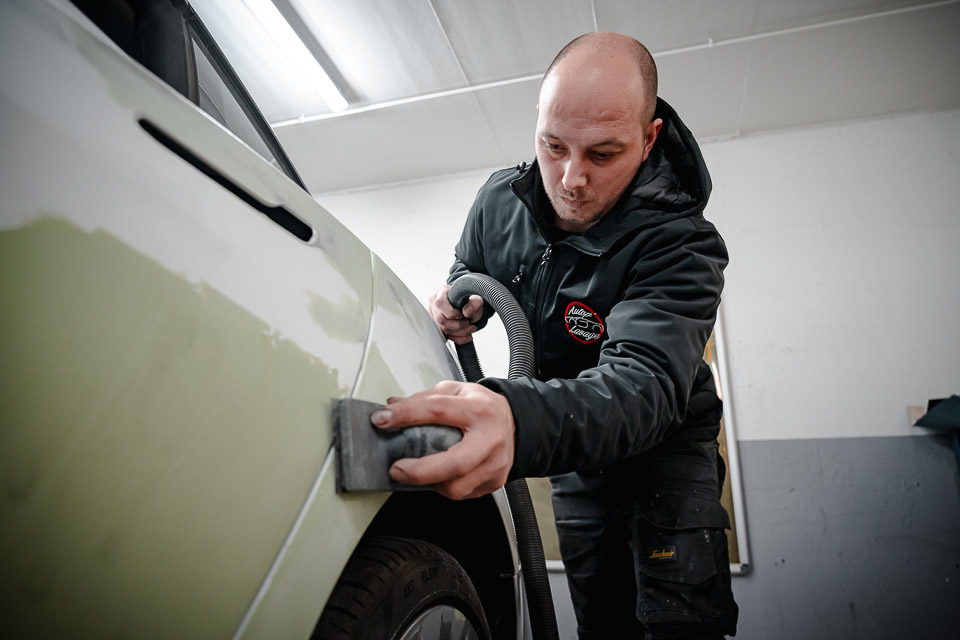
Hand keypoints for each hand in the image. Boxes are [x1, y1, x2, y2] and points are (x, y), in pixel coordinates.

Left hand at [370, 381, 514, 499]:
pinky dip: (446, 487)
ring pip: (456, 487)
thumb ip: (423, 398)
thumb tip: (392, 407)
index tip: (382, 421)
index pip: (437, 410)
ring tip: (424, 472)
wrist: (516, 422)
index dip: (405, 416)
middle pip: (453, 462)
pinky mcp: (494, 481)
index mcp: (478, 408)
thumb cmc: (482, 407)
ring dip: (431, 483)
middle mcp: (490, 437)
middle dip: (419, 471)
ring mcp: (495, 463)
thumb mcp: (455, 391)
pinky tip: (443, 475)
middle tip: (397, 469)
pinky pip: (462, 494)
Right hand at [428, 284, 483, 344]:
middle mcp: (434, 304)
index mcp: (441, 293)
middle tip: (468, 322)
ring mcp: (434, 317)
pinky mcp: (437, 327)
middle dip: (458, 325)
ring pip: (443, 330)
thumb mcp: (477, 299)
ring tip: (471, 327)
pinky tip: (467, 335)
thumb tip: (466, 311)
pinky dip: (459, 338)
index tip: (462, 314)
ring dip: (460, 332)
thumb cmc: (470, 300)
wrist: (470, 307)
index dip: (452, 312)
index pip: (440, 303)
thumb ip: (474, 302)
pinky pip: (446, 337)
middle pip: (440, 319)